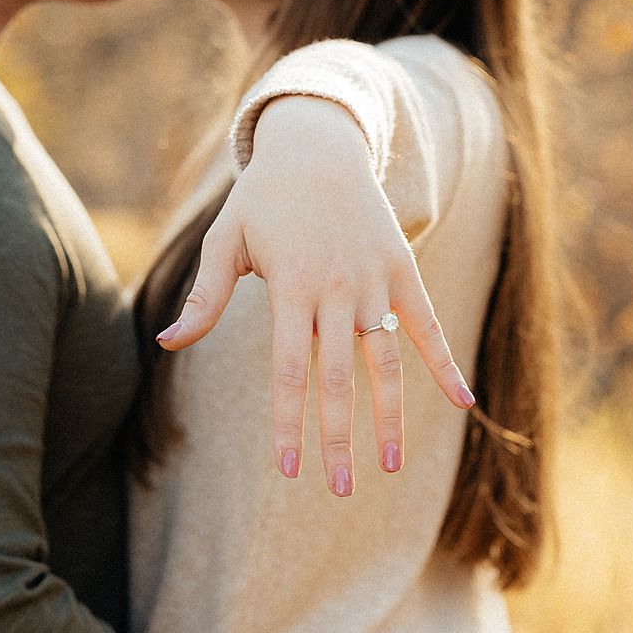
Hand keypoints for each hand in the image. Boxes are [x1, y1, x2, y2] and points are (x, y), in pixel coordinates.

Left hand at [156, 97, 473, 493]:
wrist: (318, 144)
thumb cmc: (263, 199)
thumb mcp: (225, 241)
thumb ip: (204, 298)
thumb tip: (168, 343)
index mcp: (291, 286)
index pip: (290, 369)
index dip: (291, 421)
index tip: (289, 469)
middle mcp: (336, 288)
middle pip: (339, 377)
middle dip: (338, 436)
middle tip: (340, 488)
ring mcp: (374, 280)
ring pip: (385, 361)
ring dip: (391, 416)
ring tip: (391, 467)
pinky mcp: (401, 271)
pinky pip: (427, 325)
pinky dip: (445, 363)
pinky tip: (464, 404)